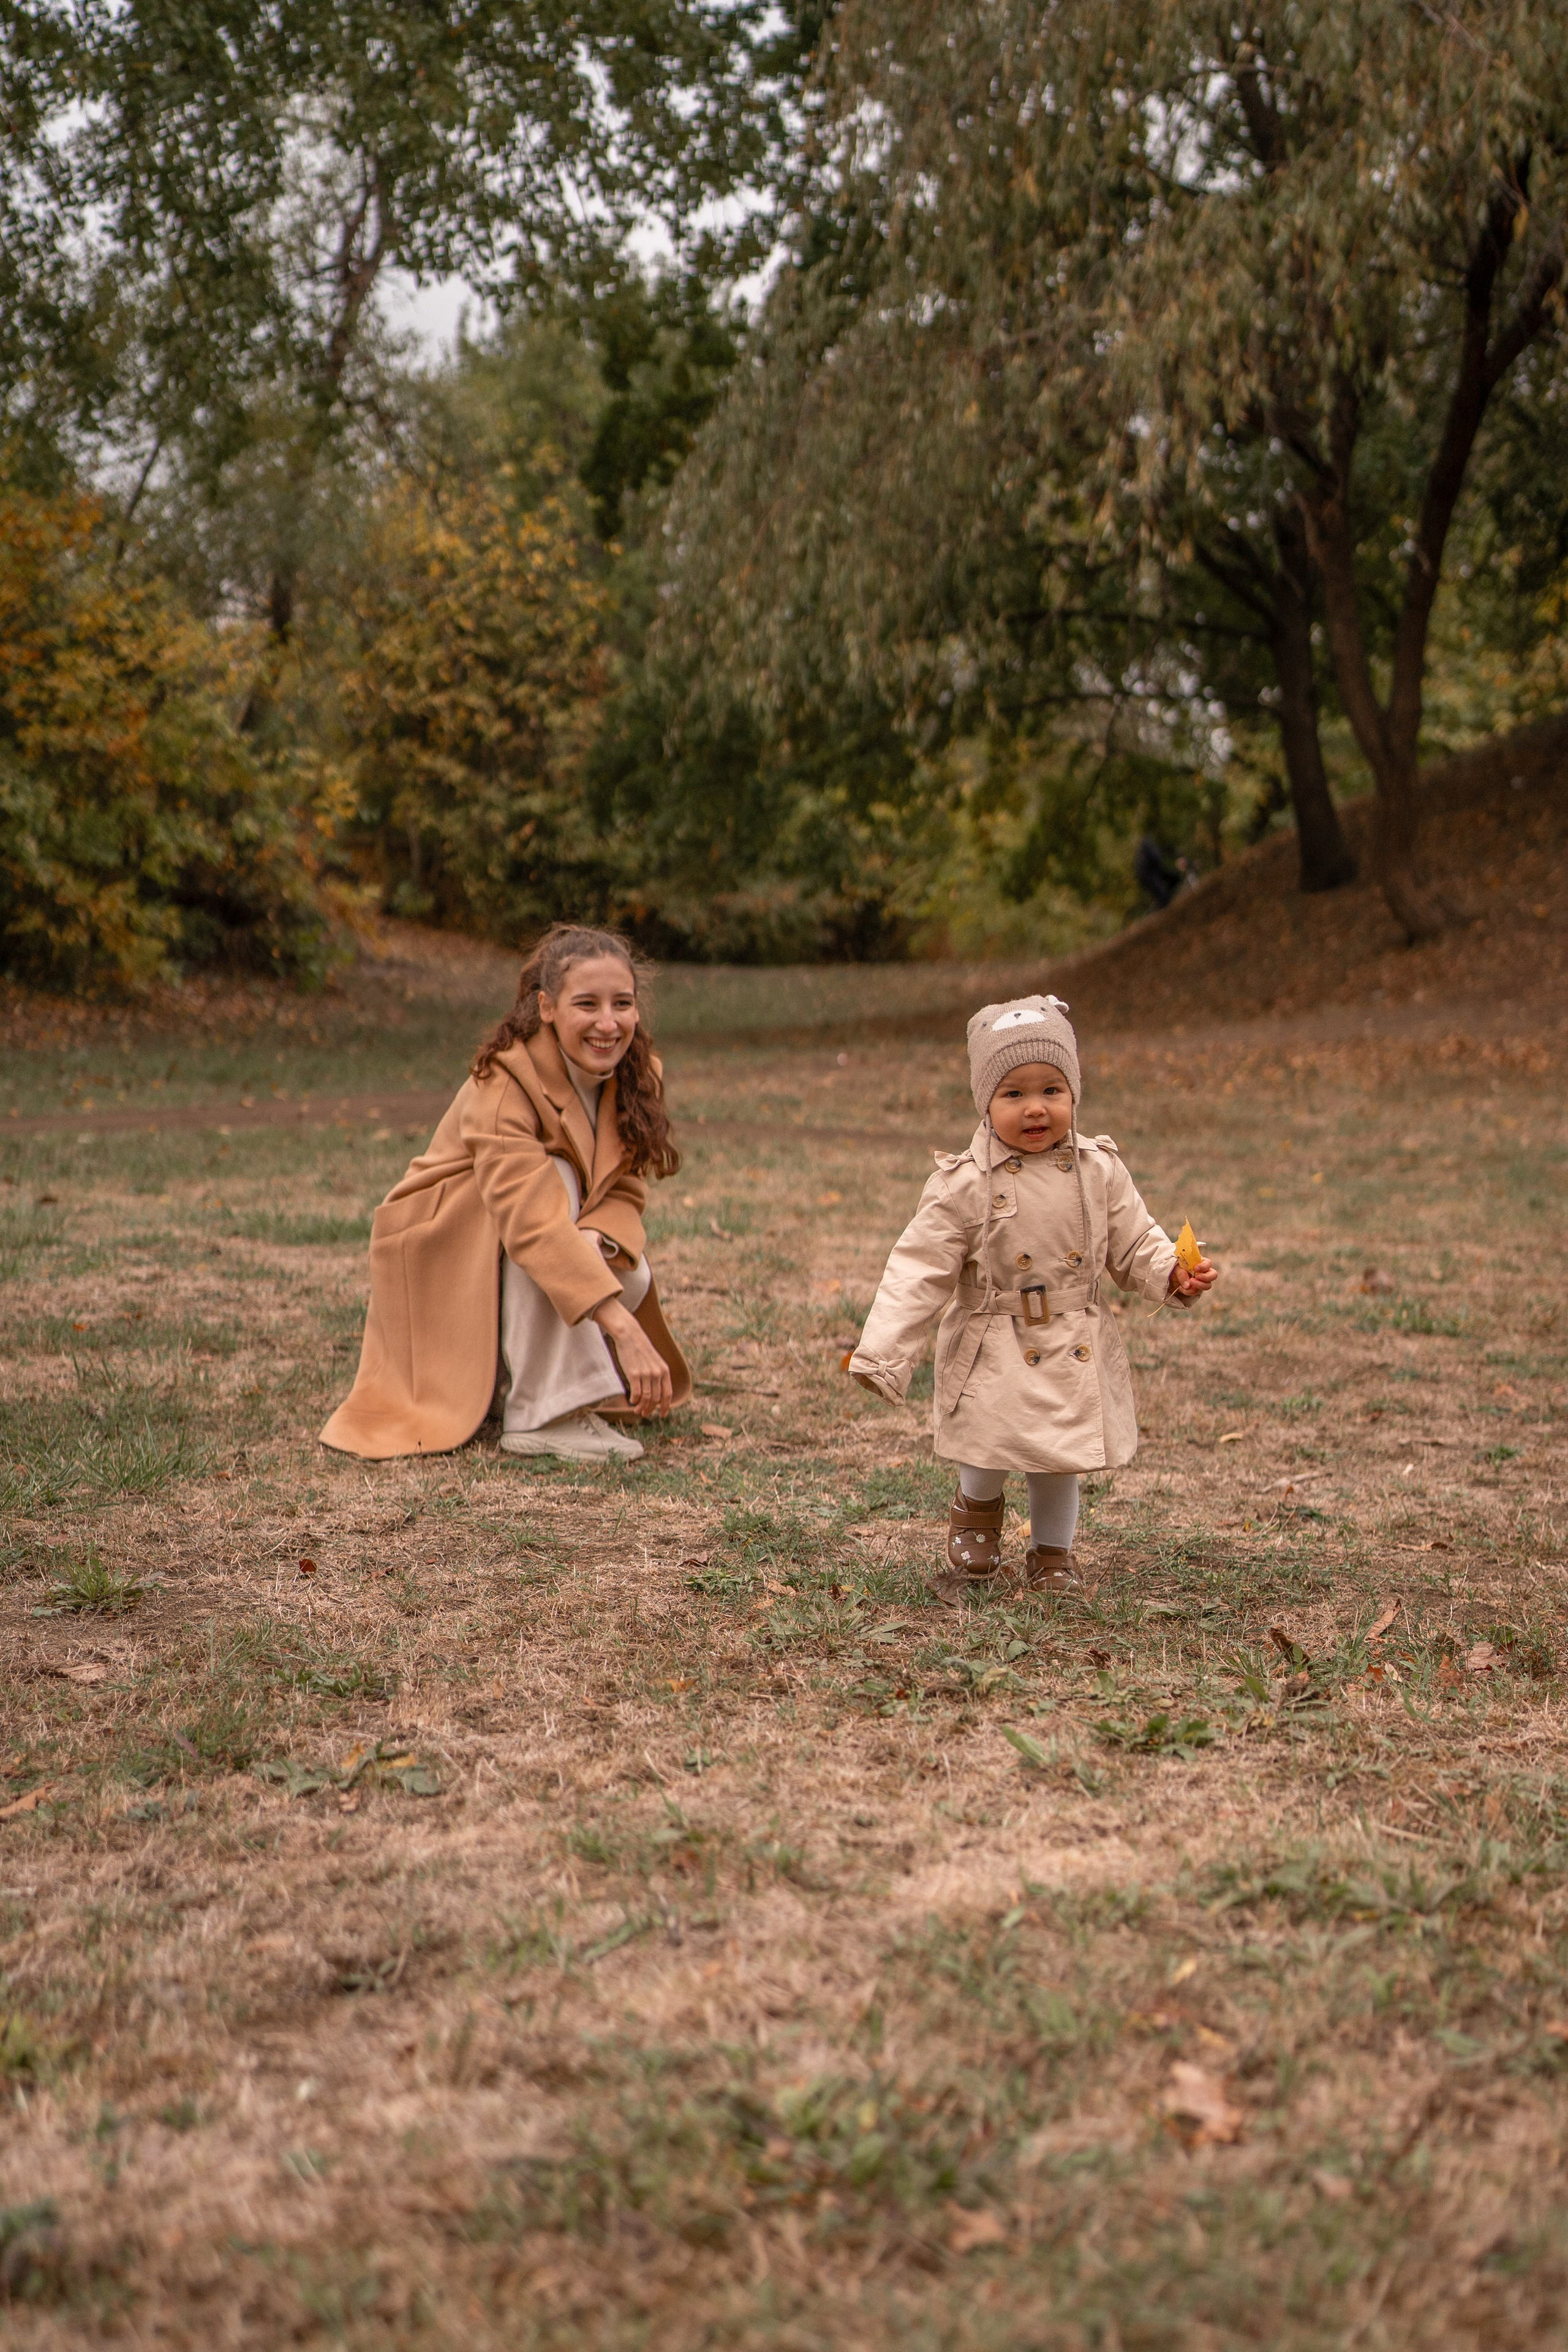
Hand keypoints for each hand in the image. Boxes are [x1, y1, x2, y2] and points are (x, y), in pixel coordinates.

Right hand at [592, 1297, 672, 1413]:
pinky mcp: (634, 1374)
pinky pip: (636, 1393)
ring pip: (646, 1398)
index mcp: (664, 1370)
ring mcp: (646, 1374)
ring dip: (641, 1407)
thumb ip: (658, 1375)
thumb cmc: (641, 1349)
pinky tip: (632, 1401)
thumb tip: (656, 1391)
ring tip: (637, 1410)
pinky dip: (634, 1400)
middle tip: (644, 1413)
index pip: (668, 1394)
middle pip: (656, 1398)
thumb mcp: (655, 1361)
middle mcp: (657, 1373)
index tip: (663, 1414)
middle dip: (651, 1409)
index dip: (666, 1406)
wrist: (630, 1336)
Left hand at [1169, 1256, 1216, 1296]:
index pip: (1208, 1263)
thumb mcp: (1176, 1267)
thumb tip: (1188, 1285)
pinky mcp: (1197, 1288)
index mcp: (1200, 1262)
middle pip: (1213, 1275)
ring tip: (1187, 1285)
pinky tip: (1181, 1288)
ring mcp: (1202, 1281)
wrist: (1172, 1276)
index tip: (1195, 1269)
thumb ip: (1182, 1274)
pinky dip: (1189, 1291)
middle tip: (1194, 1278)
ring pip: (1207, 1285)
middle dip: (1205, 1278)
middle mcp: (1204, 1272)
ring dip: (1198, 1286)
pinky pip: (1196, 1291)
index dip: (1204, 1266)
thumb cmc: (1176, 1268)